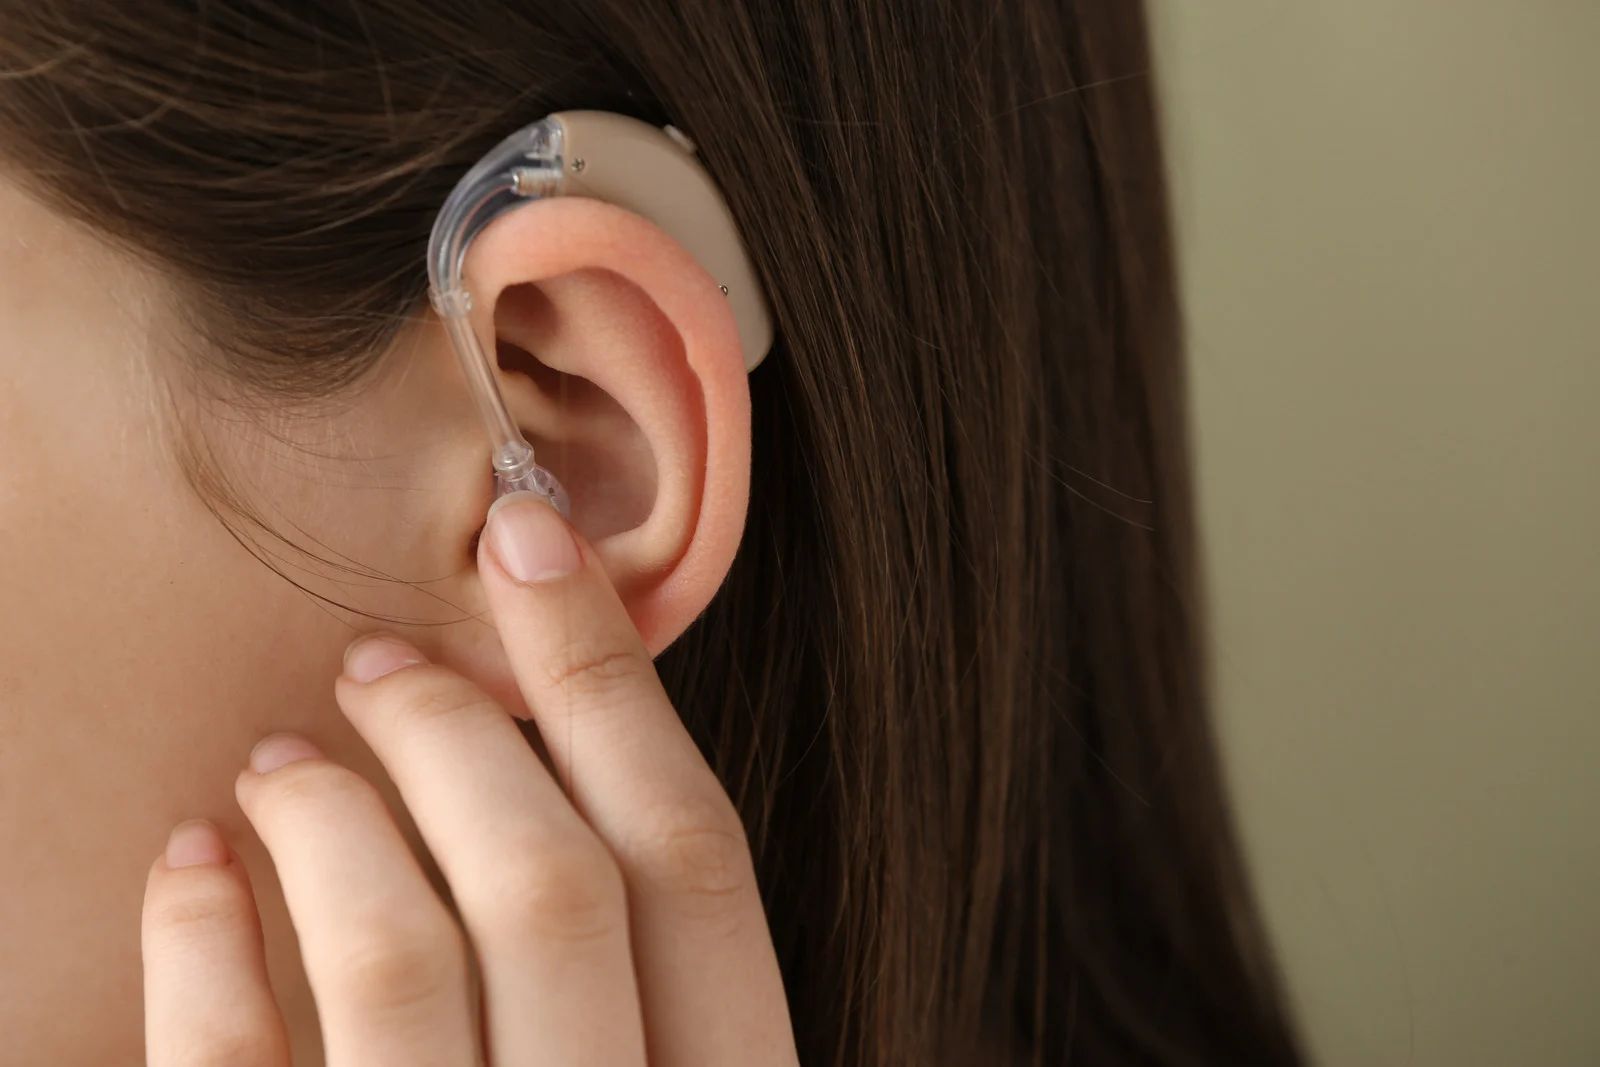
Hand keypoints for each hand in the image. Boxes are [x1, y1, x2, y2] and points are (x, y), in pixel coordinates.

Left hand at [140, 491, 799, 1065]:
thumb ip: (642, 978)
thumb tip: (553, 748)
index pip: (696, 863)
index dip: (614, 681)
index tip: (534, 542)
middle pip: (557, 887)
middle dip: (467, 733)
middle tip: (382, 662)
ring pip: (403, 960)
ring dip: (336, 814)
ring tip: (282, 757)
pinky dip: (200, 942)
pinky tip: (189, 863)